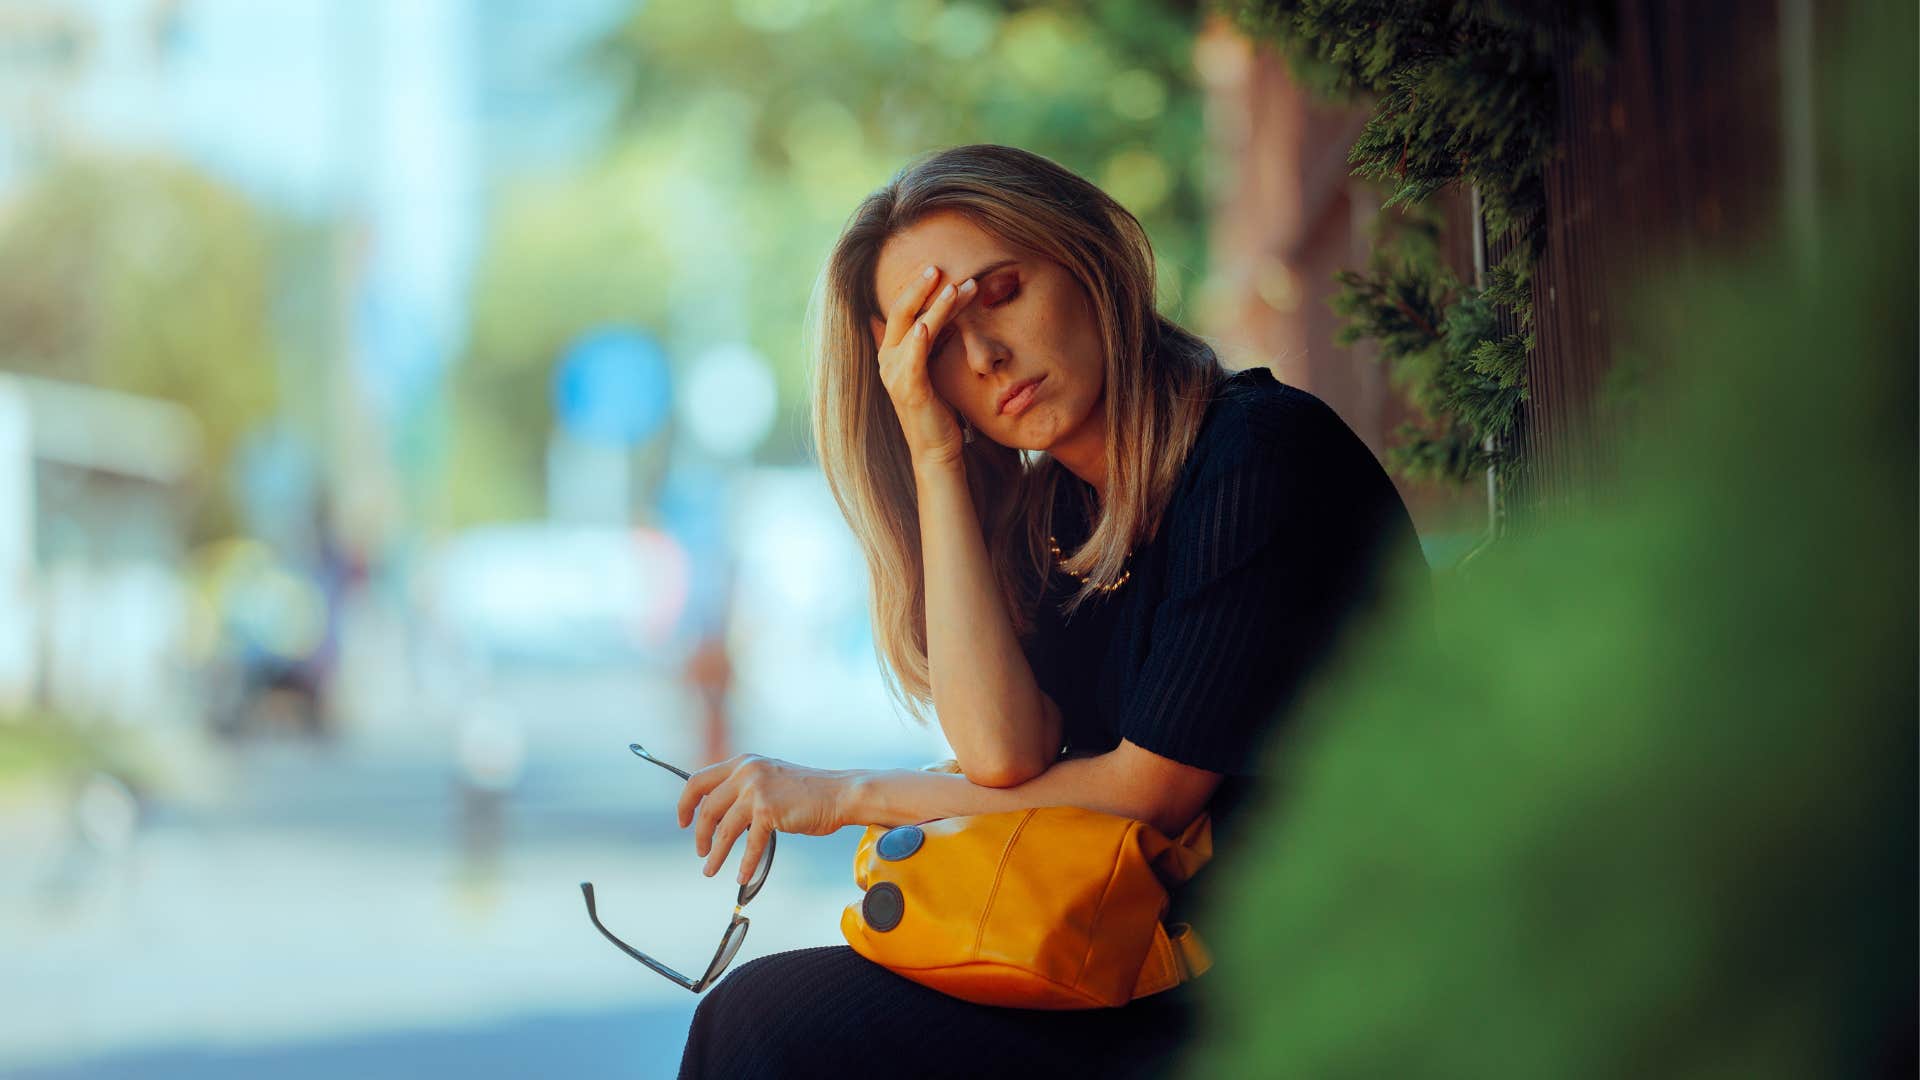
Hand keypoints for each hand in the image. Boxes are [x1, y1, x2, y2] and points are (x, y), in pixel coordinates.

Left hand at [676, 754, 850, 884]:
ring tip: (710, 870)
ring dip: (716, 853)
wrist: (839, 794)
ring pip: (724, 828)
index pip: (698, 780)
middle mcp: (746, 772)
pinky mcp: (768, 810)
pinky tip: (741, 875)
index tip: (682, 821)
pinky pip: (750, 843)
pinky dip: (744, 862)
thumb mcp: (769, 779)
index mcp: (743, 763)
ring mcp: (757, 790)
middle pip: (707, 807)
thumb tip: (720, 815)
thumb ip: (745, 789)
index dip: (685, 803)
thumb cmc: (808, 792)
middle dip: (700, 834)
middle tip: (701, 852)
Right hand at [869, 264, 978, 466]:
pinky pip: (912, 360)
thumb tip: (924, 320)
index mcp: (892, 352)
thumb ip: (925, 344)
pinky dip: (917, 341)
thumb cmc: (937, 409)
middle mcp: (888, 360)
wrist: (936, 448)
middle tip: (939, 267)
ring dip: (935, 306)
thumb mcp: (931, 369)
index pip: (904, 311)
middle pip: (900, 312)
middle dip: (920, 287)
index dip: (920, 290)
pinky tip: (926, 326)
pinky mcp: (910, 390)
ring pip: (913, 329)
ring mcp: (896, 375)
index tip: (943, 271)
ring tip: (956, 287)